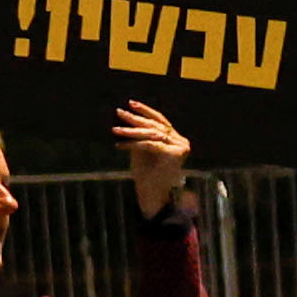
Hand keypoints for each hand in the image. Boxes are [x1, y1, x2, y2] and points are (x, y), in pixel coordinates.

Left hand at [119, 100, 192, 220]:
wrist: (152, 193)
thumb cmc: (146, 174)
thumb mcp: (141, 150)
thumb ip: (140, 136)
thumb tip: (127, 119)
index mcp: (176, 139)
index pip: (161, 121)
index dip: (146, 111)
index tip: (131, 103)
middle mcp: (181, 141)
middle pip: (156, 126)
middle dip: (136, 119)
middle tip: (119, 112)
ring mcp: (180, 147)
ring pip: (152, 134)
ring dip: (131, 131)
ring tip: (114, 129)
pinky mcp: (174, 154)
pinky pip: (149, 145)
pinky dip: (132, 144)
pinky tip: (119, 145)